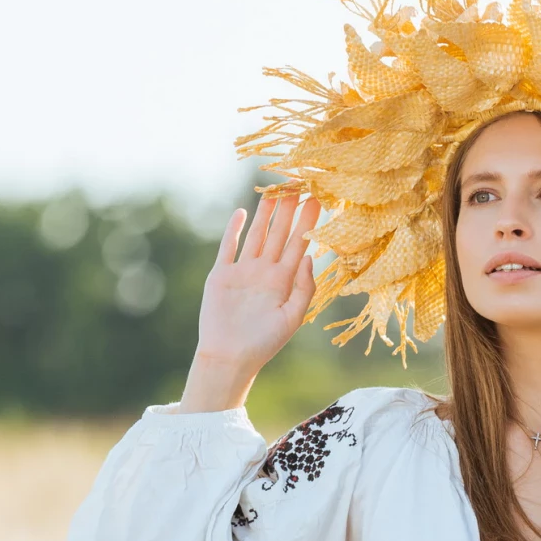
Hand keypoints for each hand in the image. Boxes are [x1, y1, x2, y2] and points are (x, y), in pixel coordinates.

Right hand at [180, 191, 319, 410]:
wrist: (230, 357)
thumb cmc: (264, 343)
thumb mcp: (293, 317)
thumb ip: (304, 287)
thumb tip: (311, 256)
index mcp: (285, 281)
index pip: (300, 244)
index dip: (308, 222)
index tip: (318, 199)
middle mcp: (266, 272)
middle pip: (280, 234)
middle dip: (288, 210)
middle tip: (298, 183)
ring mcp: (244, 271)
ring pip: (257, 235)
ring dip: (266, 214)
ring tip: (274, 191)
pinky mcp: (222, 275)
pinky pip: (229, 247)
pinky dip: (235, 229)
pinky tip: (243, 212)